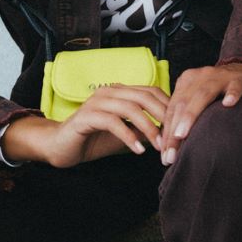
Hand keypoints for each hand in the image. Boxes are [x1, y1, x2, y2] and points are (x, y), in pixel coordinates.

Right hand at [1, 84, 169, 167]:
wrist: (61, 148)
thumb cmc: (93, 140)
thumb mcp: (126, 134)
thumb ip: (144, 130)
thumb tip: (170, 132)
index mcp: (120, 92)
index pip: (151, 91)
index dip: (168, 107)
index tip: (180, 126)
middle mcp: (109, 92)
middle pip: (144, 96)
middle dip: (163, 116)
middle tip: (174, 136)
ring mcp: (96, 102)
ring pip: (130, 108)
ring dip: (148, 127)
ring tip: (159, 145)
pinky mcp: (86, 117)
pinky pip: (112, 122)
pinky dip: (128, 136)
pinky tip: (138, 150)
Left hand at [158, 62, 241, 165]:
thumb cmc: (221, 91)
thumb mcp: (200, 100)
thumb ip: (186, 116)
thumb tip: (171, 145)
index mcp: (187, 82)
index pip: (172, 109)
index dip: (166, 132)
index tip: (163, 155)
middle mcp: (200, 77)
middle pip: (183, 103)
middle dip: (174, 130)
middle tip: (170, 153)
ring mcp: (221, 77)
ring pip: (203, 94)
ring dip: (191, 114)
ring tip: (182, 134)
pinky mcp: (240, 80)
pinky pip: (235, 86)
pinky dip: (232, 94)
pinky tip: (229, 103)